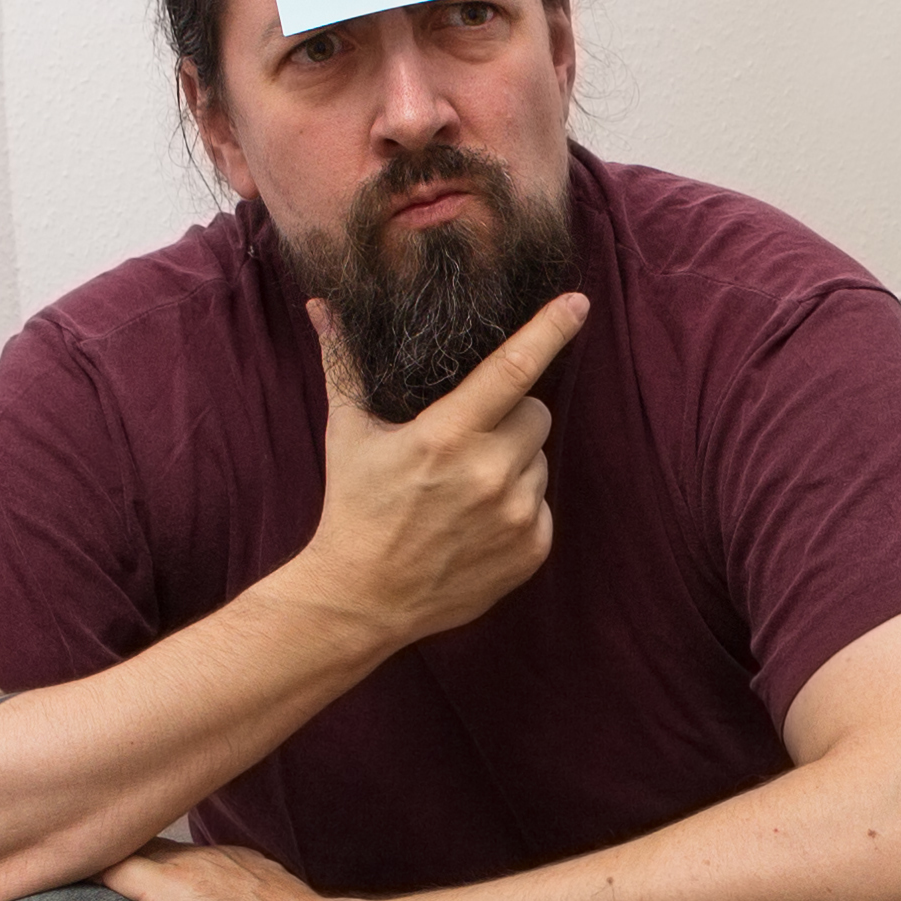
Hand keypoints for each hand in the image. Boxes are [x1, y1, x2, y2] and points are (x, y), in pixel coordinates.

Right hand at [299, 289, 583, 646]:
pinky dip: (519, 507)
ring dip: (514, 464)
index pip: (513, 368)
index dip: (551, 330)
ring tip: (465, 488)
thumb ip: (344, 362)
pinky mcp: (531, 550)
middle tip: (469, 440)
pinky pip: (543, 505)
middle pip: (536, 412)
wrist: (363, 598)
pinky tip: (477, 523)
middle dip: (510, 417)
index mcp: (447, 435)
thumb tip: (322, 304)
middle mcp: (489, 473)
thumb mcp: (348, 433)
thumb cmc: (353, 507)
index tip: (578, 303)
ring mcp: (515, 515)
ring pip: (541, 459)